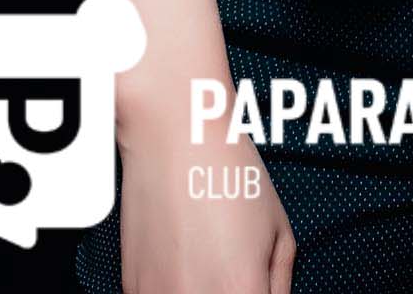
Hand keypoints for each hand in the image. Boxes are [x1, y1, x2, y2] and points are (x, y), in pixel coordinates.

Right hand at [118, 128, 293, 292]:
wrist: (174, 134)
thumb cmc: (229, 174)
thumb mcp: (280, 233)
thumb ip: (278, 284)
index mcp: (240, 292)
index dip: (258, 293)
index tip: (256, 283)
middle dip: (233, 293)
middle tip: (232, 268)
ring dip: (201, 292)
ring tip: (204, 264)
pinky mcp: (133, 287)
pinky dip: (172, 290)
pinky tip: (179, 261)